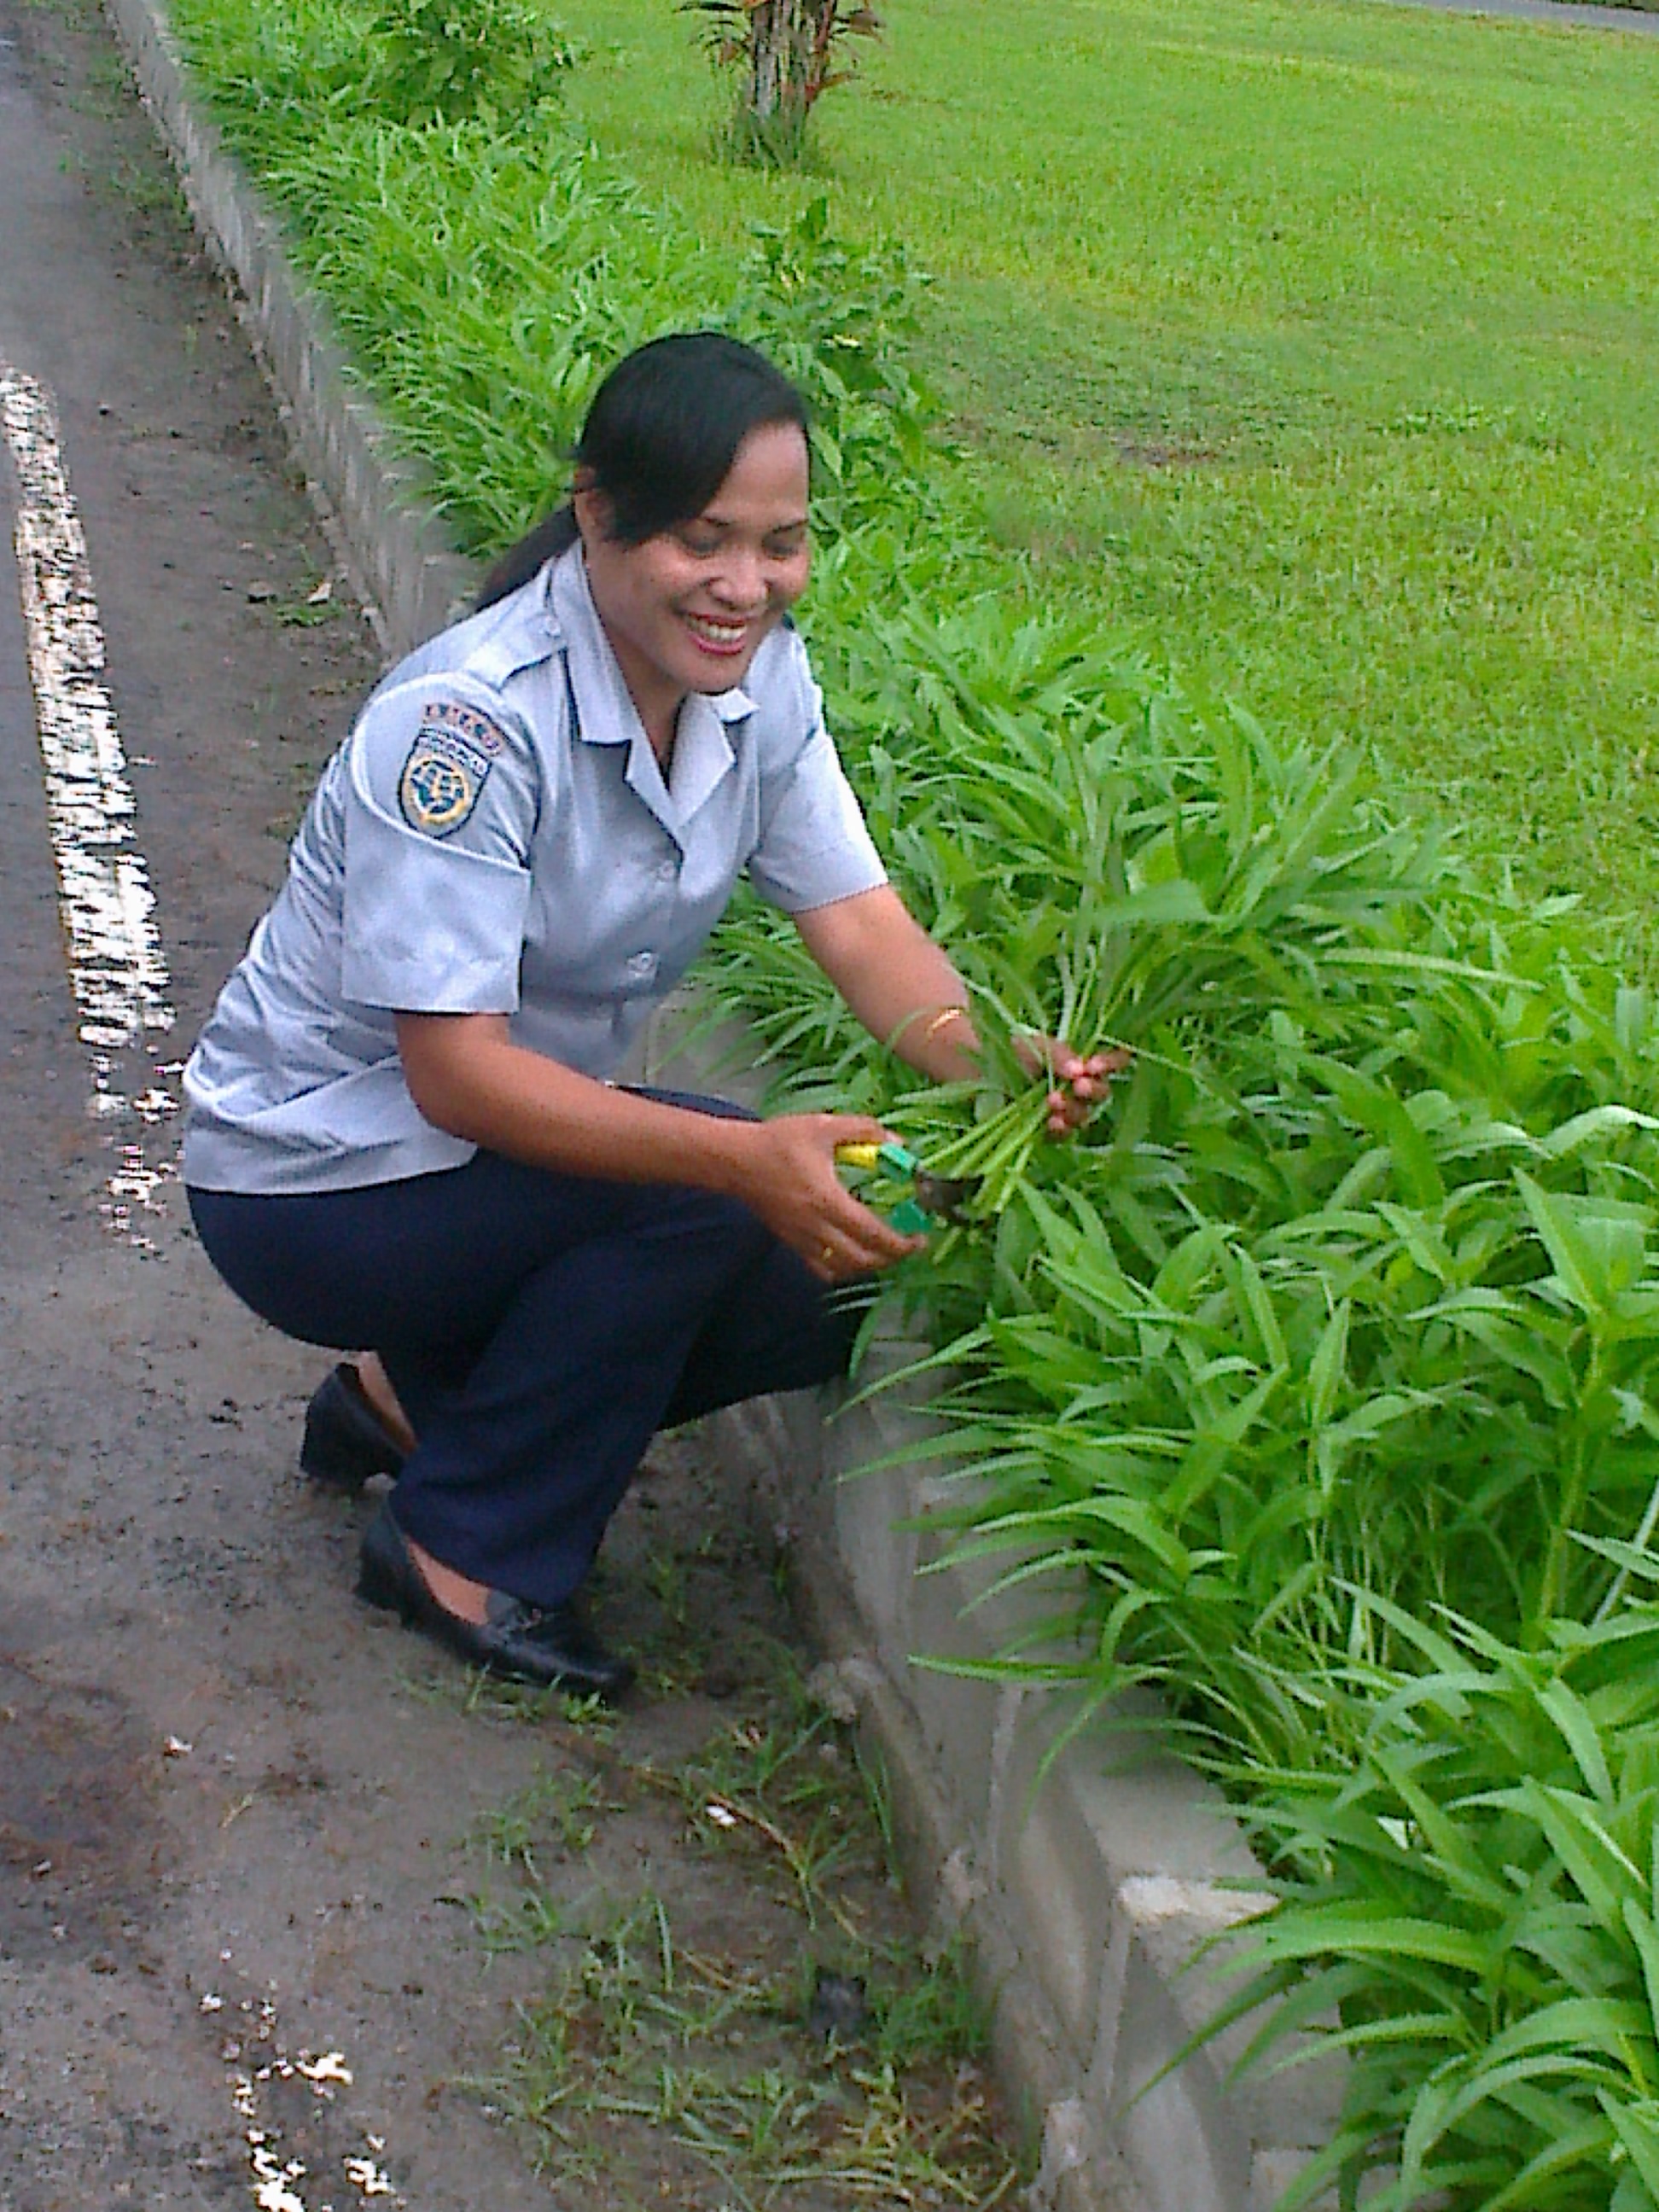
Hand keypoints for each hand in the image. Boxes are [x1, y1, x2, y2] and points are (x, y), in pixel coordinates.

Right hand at [731, 1113, 926, 1283]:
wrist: (736, 1160)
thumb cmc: (779, 1141)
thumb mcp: (824, 1126)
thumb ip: (863, 1131)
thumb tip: (898, 1143)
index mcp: (827, 1200)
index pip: (871, 1233)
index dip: (900, 1242)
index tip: (919, 1237)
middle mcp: (815, 1227)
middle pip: (862, 1259)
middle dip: (892, 1257)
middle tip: (909, 1244)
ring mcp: (802, 1240)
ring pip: (844, 1269)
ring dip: (871, 1265)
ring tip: (887, 1250)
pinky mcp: (792, 1243)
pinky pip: (822, 1270)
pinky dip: (844, 1270)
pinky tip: (854, 1256)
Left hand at [1013, 1037, 1132, 1138]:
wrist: (977, 1064)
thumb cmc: (1007, 1050)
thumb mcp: (1034, 1044)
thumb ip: (1059, 1054)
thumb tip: (1079, 1069)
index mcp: (1078, 1062)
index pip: (1109, 1063)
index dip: (1110, 1065)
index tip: (1093, 1066)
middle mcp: (1074, 1087)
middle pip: (1100, 1093)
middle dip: (1093, 1090)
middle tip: (1078, 1086)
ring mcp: (1060, 1110)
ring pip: (1083, 1116)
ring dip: (1074, 1109)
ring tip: (1053, 1100)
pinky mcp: (1042, 1130)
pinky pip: (1061, 1135)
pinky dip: (1060, 1129)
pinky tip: (1053, 1121)